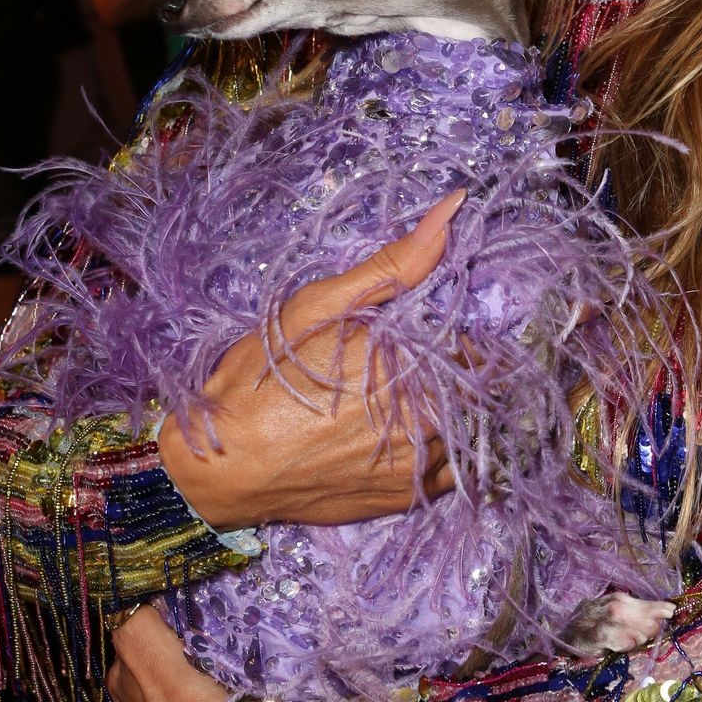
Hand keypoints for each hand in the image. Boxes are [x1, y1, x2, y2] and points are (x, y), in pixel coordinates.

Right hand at [159, 190, 464, 529]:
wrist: (223, 466)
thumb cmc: (263, 378)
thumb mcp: (320, 305)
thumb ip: (396, 263)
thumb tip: (455, 206)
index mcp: (416, 360)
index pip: (475, 338)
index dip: (451, 332)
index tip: (418, 334)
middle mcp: (432, 415)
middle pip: (478, 381)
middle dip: (452, 368)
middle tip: (399, 368)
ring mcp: (423, 462)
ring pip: (471, 422)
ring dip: (450, 407)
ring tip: (395, 400)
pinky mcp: (410, 495)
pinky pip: (455, 466)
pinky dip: (441, 447)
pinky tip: (400, 436)